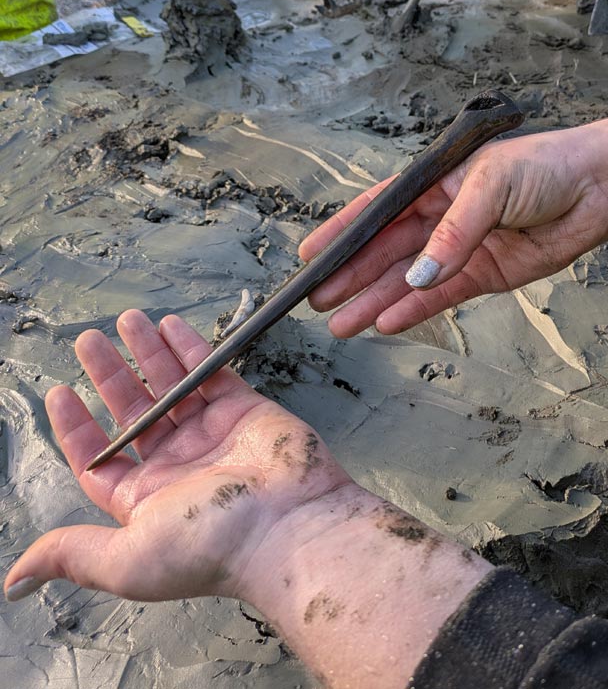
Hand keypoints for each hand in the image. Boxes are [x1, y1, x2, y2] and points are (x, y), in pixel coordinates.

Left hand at [3, 310, 350, 604]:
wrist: (288, 526)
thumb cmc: (209, 546)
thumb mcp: (126, 559)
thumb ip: (73, 554)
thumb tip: (15, 580)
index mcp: (145, 499)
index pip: (101, 458)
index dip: (77, 426)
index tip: (61, 391)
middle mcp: (176, 464)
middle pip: (133, 412)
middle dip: (110, 375)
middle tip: (90, 340)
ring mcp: (210, 434)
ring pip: (170, 386)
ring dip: (148, 353)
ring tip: (128, 320)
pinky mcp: (243, 411)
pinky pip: (211, 374)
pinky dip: (191, 349)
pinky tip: (170, 327)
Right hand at [299, 130, 607, 336]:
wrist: (597, 188)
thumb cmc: (543, 169)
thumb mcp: (490, 186)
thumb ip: (453, 232)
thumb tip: (418, 276)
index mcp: (434, 184)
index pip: (377, 210)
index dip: (342, 233)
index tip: (308, 256)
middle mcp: (441, 217)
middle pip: (386, 250)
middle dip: (351, 275)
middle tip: (317, 301)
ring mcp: (461, 249)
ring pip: (408, 279)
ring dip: (376, 300)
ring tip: (341, 325)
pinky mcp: (486, 274)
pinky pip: (442, 296)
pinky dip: (415, 309)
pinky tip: (387, 323)